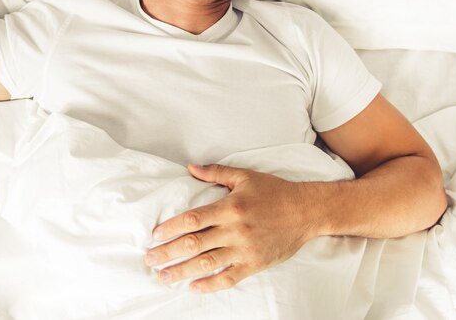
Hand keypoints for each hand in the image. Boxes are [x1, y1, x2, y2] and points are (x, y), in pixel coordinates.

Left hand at [145, 163, 314, 293]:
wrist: (306, 211)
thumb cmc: (273, 191)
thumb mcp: (244, 176)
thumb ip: (214, 173)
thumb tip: (190, 167)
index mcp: (230, 207)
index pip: (193, 219)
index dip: (171, 228)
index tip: (155, 235)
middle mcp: (235, 230)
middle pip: (194, 244)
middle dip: (169, 253)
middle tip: (150, 260)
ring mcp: (244, 250)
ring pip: (207, 264)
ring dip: (182, 272)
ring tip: (164, 277)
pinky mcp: (254, 264)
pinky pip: (229, 278)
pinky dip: (210, 285)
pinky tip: (193, 287)